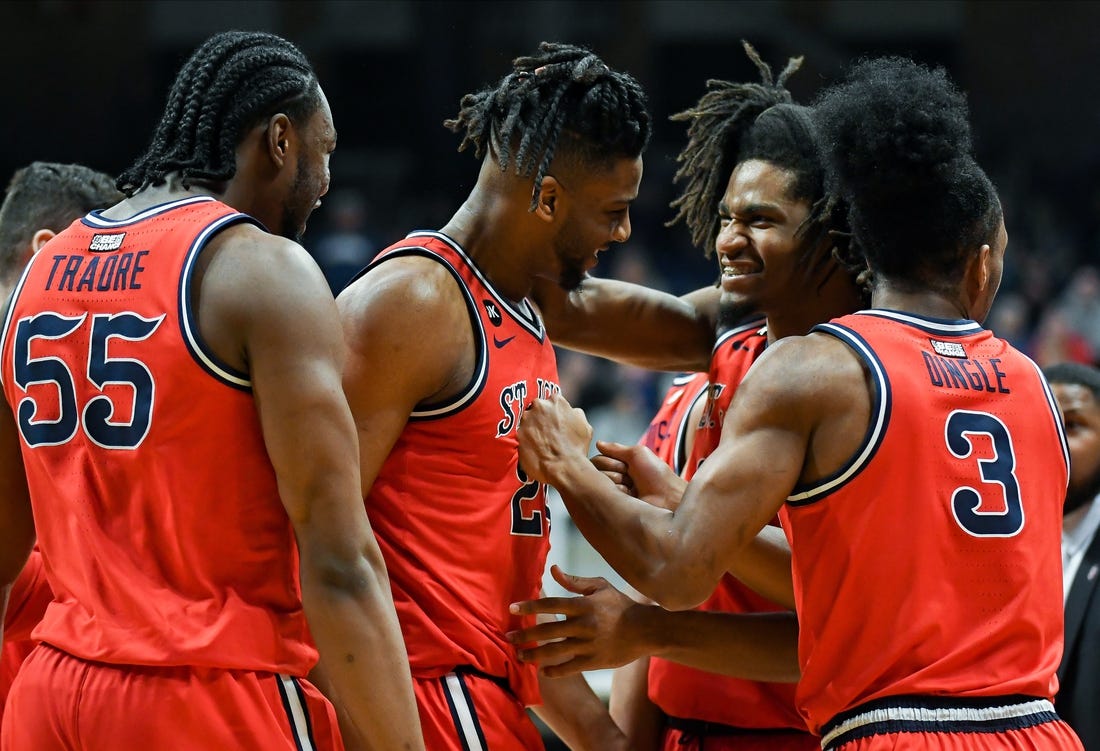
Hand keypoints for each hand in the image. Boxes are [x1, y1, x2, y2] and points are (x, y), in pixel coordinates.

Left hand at [507, 565, 652, 676]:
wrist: (645, 630)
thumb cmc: (620, 605)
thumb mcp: (600, 587)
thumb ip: (574, 581)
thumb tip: (552, 569)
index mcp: (583, 605)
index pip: (551, 604)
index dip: (530, 606)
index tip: (512, 609)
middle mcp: (583, 625)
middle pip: (547, 630)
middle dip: (524, 635)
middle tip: (508, 638)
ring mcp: (588, 645)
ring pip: (554, 651)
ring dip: (534, 654)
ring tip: (520, 655)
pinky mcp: (593, 661)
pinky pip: (569, 667)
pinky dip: (554, 671)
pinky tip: (543, 671)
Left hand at [517, 393, 592, 483]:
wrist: (564, 467)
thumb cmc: (576, 447)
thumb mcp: (585, 425)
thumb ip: (575, 413)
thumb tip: (571, 411)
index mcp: (556, 401)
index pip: (551, 401)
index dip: (552, 413)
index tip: (553, 422)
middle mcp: (540, 406)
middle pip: (537, 408)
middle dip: (540, 418)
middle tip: (545, 432)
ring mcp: (526, 419)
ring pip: (526, 420)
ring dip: (531, 428)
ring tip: (538, 442)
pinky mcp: (518, 433)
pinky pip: (519, 434)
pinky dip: (524, 440)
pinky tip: (532, 448)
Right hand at [595, 441, 686, 510]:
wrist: (668, 498)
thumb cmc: (657, 475)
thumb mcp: (638, 454)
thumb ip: (616, 449)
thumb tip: (598, 443)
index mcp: (619, 465)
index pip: (597, 459)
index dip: (610, 461)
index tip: (627, 466)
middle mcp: (613, 478)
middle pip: (595, 470)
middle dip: (614, 471)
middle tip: (631, 477)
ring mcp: (613, 492)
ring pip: (598, 482)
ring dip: (617, 483)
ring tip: (632, 488)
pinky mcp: (614, 506)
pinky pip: (603, 495)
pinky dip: (618, 493)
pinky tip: (630, 497)